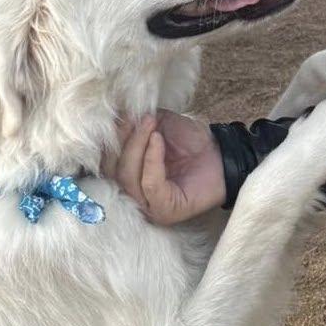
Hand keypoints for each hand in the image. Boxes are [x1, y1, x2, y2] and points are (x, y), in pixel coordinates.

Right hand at [109, 109, 224, 224]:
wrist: (220, 153)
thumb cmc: (188, 142)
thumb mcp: (156, 125)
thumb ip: (133, 124)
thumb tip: (114, 117)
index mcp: (126, 177)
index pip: (105, 162)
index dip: (109, 138)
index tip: (123, 114)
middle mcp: (132, 195)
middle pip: (112, 171)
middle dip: (124, 140)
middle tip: (142, 119)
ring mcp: (147, 207)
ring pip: (127, 178)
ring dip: (137, 147)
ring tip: (152, 126)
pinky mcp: (164, 211)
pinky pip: (150, 185)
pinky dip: (152, 159)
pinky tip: (159, 139)